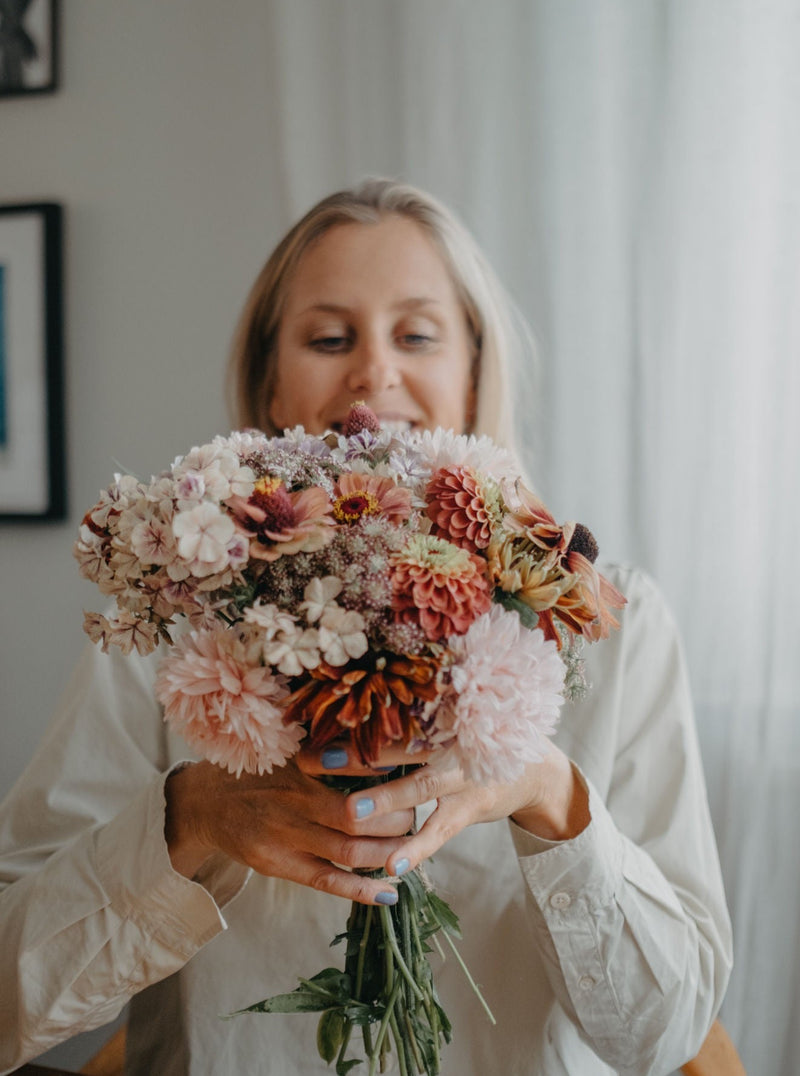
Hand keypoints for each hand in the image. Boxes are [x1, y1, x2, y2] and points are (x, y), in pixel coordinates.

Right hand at [164, 757, 415, 904]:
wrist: (205, 801)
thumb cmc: (259, 767)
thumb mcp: (290, 746)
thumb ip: (331, 749)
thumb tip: (387, 752)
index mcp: (300, 765)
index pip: (354, 767)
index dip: (390, 776)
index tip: (419, 775)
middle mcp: (292, 800)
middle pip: (358, 817)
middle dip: (397, 820)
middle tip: (422, 815)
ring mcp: (283, 836)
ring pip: (347, 852)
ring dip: (386, 855)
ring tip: (413, 852)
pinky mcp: (276, 864)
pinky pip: (324, 881)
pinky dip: (359, 890)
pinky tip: (389, 894)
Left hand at [298, 741, 590, 879]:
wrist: (531, 768)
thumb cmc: (471, 741)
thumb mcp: (446, 722)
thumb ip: (405, 721)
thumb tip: (347, 708)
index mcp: (439, 715)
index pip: (392, 713)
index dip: (355, 717)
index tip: (316, 719)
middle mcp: (450, 740)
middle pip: (400, 745)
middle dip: (357, 754)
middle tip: (314, 759)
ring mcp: (463, 775)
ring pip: (420, 787)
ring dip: (384, 801)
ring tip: (350, 813)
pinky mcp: (470, 809)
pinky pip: (439, 831)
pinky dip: (416, 849)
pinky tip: (391, 866)